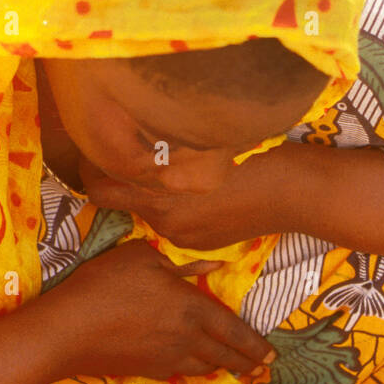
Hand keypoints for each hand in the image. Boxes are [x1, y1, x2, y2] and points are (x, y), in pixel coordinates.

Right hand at [47, 239, 274, 378]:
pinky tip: (197, 368)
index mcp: (191, 307)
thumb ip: (180, 264)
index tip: (272, 354)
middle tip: (263, 369)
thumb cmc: (102, 285)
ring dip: (224, 368)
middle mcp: (186, 338)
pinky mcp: (148, 370)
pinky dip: (196, 370)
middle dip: (247, 362)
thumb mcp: (140, 258)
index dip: (255, 343)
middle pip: (226, 354)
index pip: (234, 329)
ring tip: (237, 369)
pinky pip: (182, 371)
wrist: (67, 331)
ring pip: (206, 366)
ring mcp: (167, 358)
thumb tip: (211, 267)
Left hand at [78, 145, 290, 250]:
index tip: (94, 150)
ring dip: (150, 194)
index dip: (91, 168)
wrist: (293, 191)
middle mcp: (161, 217)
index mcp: (156, 189)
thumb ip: (159, 148)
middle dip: (117, 180)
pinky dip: (175, 209)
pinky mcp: (197, 243)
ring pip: (149, 210)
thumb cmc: (250, 152)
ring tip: (172, 167)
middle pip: (118, 199)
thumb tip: (130, 143)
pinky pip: (172, 224)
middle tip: (121, 155)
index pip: (99, 187)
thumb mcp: (198, 140)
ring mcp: (179, 234)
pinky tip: (200, 192)